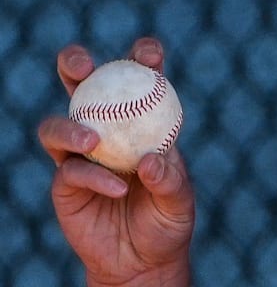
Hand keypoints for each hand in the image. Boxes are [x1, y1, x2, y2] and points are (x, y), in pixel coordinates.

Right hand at [37, 37, 194, 286]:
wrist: (144, 260)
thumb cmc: (168, 221)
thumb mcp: (180, 200)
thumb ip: (169, 179)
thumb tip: (150, 160)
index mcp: (142, 120)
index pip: (140, 78)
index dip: (142, 57)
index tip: (149, 54)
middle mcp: (106, 129)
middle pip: (83, 86)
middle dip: (75, 64)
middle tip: (82, 64)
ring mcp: (80, 155)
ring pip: (59, 126)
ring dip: (71, 127)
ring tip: (92, 142)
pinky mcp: (65, 184)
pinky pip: (70, 171)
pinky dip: (94, 177)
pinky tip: (117, 188)